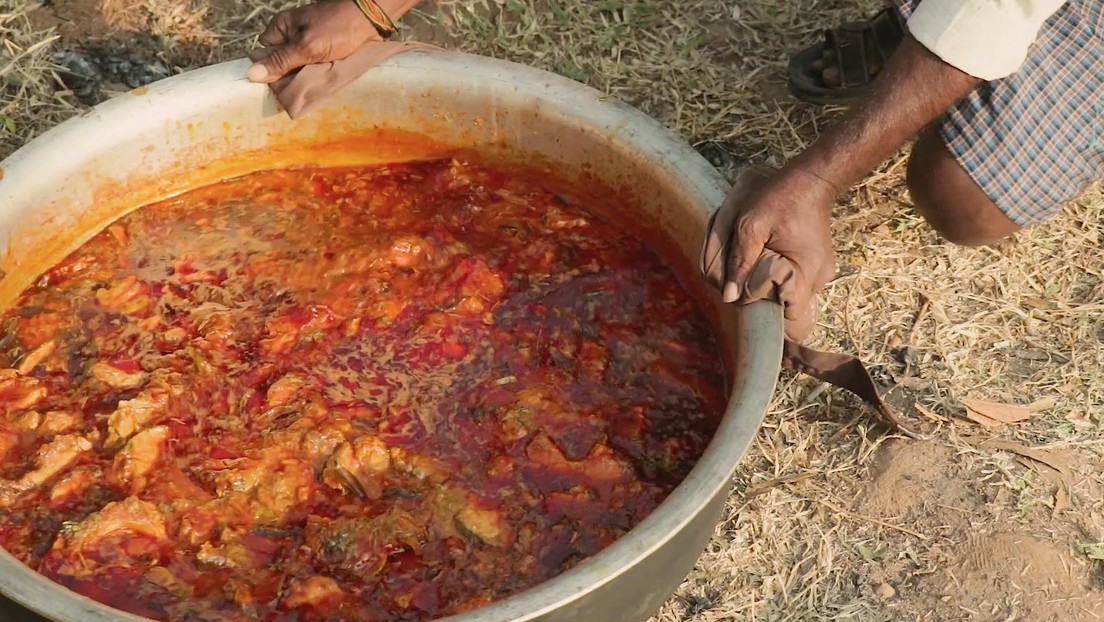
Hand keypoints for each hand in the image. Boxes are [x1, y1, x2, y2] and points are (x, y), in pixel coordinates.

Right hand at [247, 0, 381, 83]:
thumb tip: (251, 74)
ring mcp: (308, 44)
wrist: (371, 20)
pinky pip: (313, 69)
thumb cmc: (338, 28)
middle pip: (282, 65)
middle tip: (298, 91)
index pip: (264, 55)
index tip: (277, 89)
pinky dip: (317, 78)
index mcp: (281, 28)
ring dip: (304, 80)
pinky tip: (321, 86)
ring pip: (298, 69)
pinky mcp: (323, 52)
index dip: (269, 72)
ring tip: (311, 90)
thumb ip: (281, 61)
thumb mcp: (307, 47)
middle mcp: (291, 36)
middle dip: (289, 79)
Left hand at [700, 165, 837, 340]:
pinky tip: (771, 255)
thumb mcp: (750, 224)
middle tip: (747, 274)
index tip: (750, 294)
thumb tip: (730, 297)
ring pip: (791, 295)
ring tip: (760, 260)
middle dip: (764, 297)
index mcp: (806, 271)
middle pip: (788, 308)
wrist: (810, 178)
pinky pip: (796, 282)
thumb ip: (739, 261)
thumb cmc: (779, 197)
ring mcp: (822, 272)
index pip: (791, 317)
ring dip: (772, 285)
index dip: (766, 312)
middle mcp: (820, 277)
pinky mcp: (819, 264)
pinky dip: (781, 276)